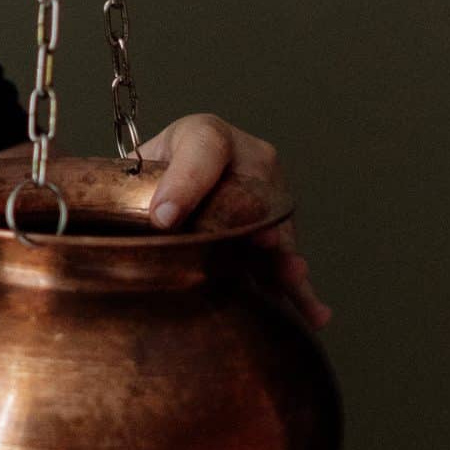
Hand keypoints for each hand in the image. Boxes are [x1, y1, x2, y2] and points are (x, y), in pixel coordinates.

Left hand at [140, 111, 332, 332]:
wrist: (165, 189)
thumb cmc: (149, 178)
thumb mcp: (134, 173)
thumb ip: (135, 190)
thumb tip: (154, 223)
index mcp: (205, 135)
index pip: (204, 148)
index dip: (186, 183)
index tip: (164, 219)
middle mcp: (249, 159)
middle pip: (254, 190)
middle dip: (253, 220)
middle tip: (256, 243)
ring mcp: (271, 196)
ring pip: (278, 228)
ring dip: (285, 256)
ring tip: (291, 276)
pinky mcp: (279, 234)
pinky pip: (288, 261)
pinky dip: (300, 291)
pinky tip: (315, 314)